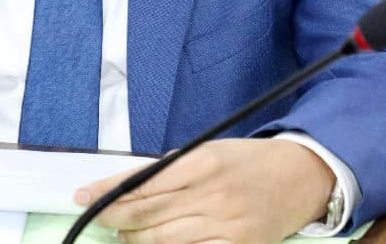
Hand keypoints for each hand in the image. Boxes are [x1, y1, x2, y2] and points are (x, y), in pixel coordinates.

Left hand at [74, 138, 334, 243]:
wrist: (304, 177)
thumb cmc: (251, 161)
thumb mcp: (211, 151)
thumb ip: (174, 168)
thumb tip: (132, 185)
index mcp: (203, 162)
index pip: (141, 181)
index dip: (107, 192)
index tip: (82, 196)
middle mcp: (212, 194)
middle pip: (146, 213)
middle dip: (113, 217)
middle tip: (96, 215)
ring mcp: (225, 225)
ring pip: (161, 239)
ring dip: (134, 238)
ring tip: (122, 233)